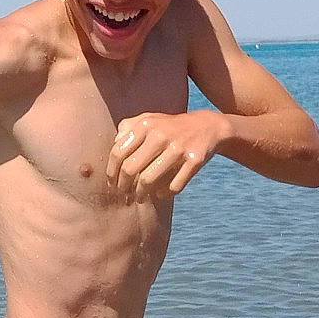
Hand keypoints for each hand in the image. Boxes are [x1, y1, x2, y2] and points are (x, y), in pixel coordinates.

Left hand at [107, 110, 226, 202]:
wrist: (206, 126)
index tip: (112, 184)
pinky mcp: (195, 160)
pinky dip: (164, 193)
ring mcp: (178, 148)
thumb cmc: (170, 127)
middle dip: (123, 186)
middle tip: (124, 194)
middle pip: (130, 168)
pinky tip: (160, 194)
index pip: (118, 153)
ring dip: (141, 194)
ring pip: (149, 180)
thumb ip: (128, 128)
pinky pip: (174, 186)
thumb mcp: (149, 120)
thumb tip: (113, 146)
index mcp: (145, 125)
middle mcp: (160, 135)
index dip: (111, 172)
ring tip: (139, 198)